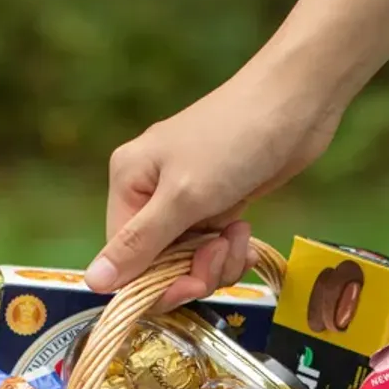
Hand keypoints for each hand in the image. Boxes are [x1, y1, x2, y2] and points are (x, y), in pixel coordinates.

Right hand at [83, 54, 342, 308]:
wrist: (296, 104)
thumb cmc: (234, 140)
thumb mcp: (183, 197)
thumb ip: (139, 244)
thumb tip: (93, 282)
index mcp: (128, 183)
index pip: (125, 258)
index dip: (156, 283)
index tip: (193, 284)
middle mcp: (150, 193)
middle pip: (157, 264)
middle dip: (193, 270)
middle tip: (222, 252)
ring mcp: (185, 200)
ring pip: (189, 261)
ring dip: (218, 261)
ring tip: (240, 234)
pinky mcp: (217, 204)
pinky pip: (212, 249)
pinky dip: (230, 251)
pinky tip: (246, 237)